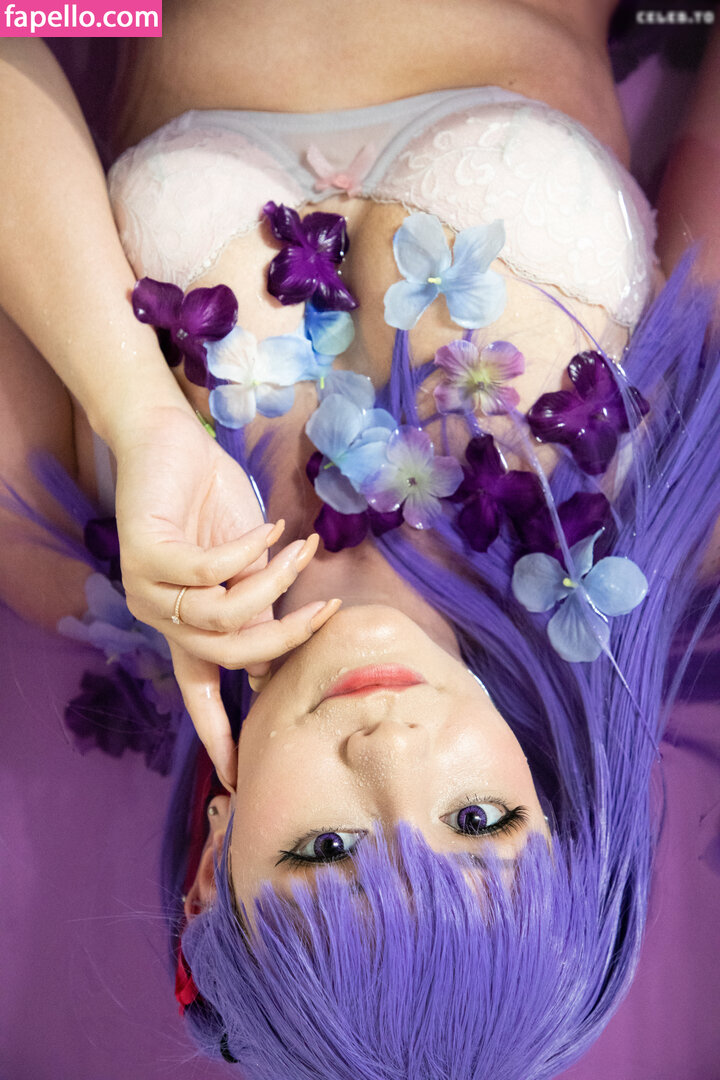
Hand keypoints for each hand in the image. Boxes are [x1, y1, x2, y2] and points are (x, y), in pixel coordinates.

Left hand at [113, 405, 338, 786]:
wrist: (171, 446)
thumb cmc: (213, 505)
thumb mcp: (247, 567)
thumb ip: (259, 608)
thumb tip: (278, 656)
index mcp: (184, 627)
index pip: (200, 693)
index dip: (218, 736)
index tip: (237, 780)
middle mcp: (161, 617)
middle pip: (228, 656)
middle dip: (284, 637)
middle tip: (324, 610)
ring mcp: (148, 589)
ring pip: (223, 617)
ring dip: (274, 583)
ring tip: (297, 549)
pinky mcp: (145, 554)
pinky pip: (211, 571)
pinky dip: (250, 550)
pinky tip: (271, 528)